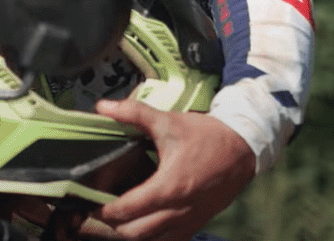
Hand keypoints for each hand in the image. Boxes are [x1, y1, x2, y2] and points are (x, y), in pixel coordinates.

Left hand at [91, 98, 254, 240]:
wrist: (244, 148)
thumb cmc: (205, 135)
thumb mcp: (168, 121)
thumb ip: (133, 113)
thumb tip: (102, 107)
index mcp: (169, 186)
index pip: (127, 209)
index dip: (103, 208)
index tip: (89, 201)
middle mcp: (179, 210)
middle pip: (134, 232)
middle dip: (113, 223)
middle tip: (100, 208)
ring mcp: (190, 220)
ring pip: (152, 240)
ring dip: (132, 232)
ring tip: (119, 216)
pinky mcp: (198, 222)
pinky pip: (171, 239)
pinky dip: (153, 236)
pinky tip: (144, 222)